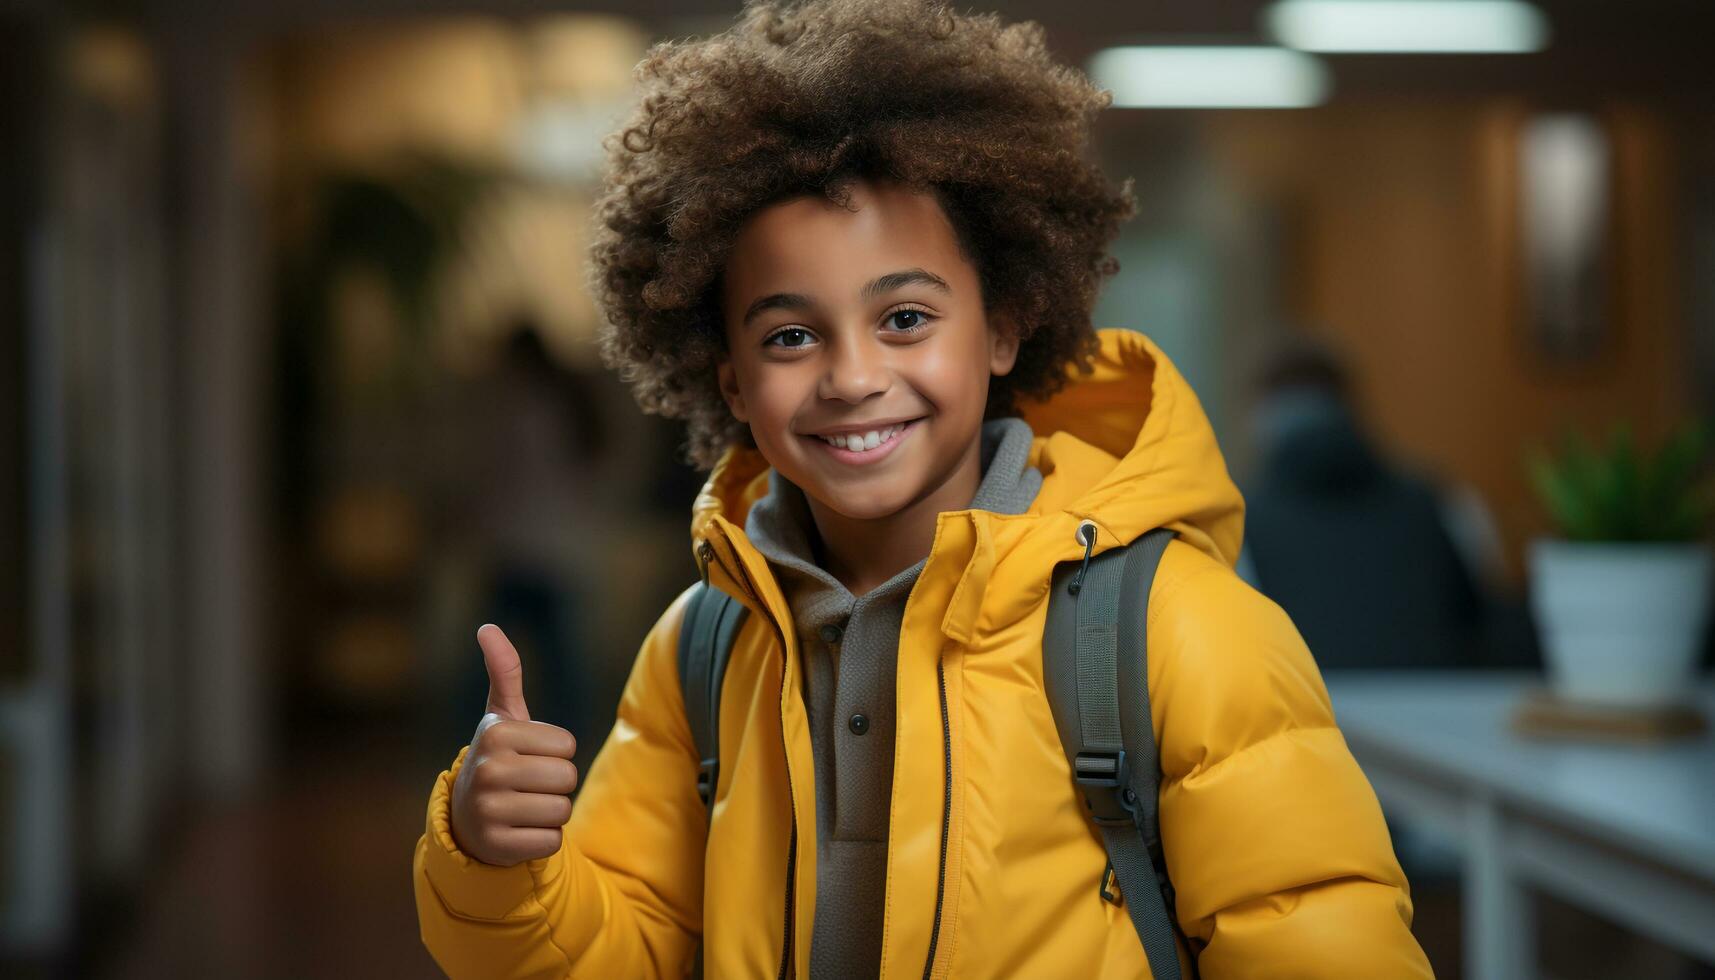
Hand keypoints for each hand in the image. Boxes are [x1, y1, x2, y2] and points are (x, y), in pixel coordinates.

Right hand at [449, 624, 579, 866]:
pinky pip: (551, 842)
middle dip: (556, 785)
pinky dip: (542, 840)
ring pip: (562, 811)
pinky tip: (518, 832)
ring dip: (551, 813)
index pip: (568, 746)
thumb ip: (504, 672)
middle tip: (526, 786)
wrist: (466, 821)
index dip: (556, 754)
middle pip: (567, 777)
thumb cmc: (498, 759)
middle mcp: (488, 769)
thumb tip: (486, 626)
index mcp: (496, 734)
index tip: (528, 757)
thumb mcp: (501, 717)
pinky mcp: (496, 845)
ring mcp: (488, 810)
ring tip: (523, 807)